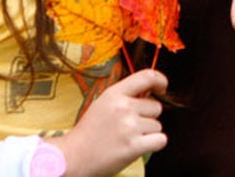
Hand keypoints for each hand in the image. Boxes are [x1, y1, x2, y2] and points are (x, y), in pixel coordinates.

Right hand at [52, 68, 166, 176]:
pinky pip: (161, 140)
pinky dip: (154, 144)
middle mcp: (124, 107)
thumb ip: (125, 96)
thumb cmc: (89, 131)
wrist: (73, 157)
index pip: (147, 76)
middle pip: (156, 107)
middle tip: (128, 127)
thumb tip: (151, 90)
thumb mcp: (103, 104)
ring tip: (127, 138)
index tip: (162, 88)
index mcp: (114, 94)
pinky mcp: (134, 146)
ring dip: (148, 133)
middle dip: (147, 117)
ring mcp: (129, 127)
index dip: (160, 80)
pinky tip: (138, 146)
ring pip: (158, 126)